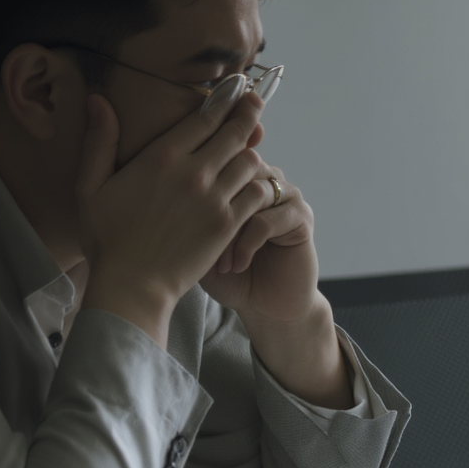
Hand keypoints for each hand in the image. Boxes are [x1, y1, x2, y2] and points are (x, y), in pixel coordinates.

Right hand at [76, 86, 276, 344]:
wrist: (132, 286)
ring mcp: (214, 199)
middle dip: (248, 114)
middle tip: (255, 104)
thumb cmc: (107, 240)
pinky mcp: (228, 225)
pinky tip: (252, 184)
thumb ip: (100, 142)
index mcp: (161, 157)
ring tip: (249, 148)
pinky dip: (257, 186)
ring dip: (250, 153)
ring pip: (250, 161)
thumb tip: (98, 100)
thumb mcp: (91, 187)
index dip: (225, 98)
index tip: (236, 87)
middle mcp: (193, 173)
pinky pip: (255, 193)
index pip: (206, 116)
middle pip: (236, 132)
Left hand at [199, 168, 320, 324]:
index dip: (199, 196)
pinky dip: (247, 245)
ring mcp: (287, 196)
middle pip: (237, 172)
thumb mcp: (199, 243)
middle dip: (216, 211)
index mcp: (241, 177)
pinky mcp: (302, 218)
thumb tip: (166, 189)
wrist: (266, 306)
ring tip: (221, 263)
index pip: (218, 162)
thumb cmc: (228, 276)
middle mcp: (266, 180)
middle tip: (201, 247)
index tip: (185, 233)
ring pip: (252, 195)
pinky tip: (238, 266)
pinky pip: (268, 219)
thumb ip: (188, 212)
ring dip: (231, 231)